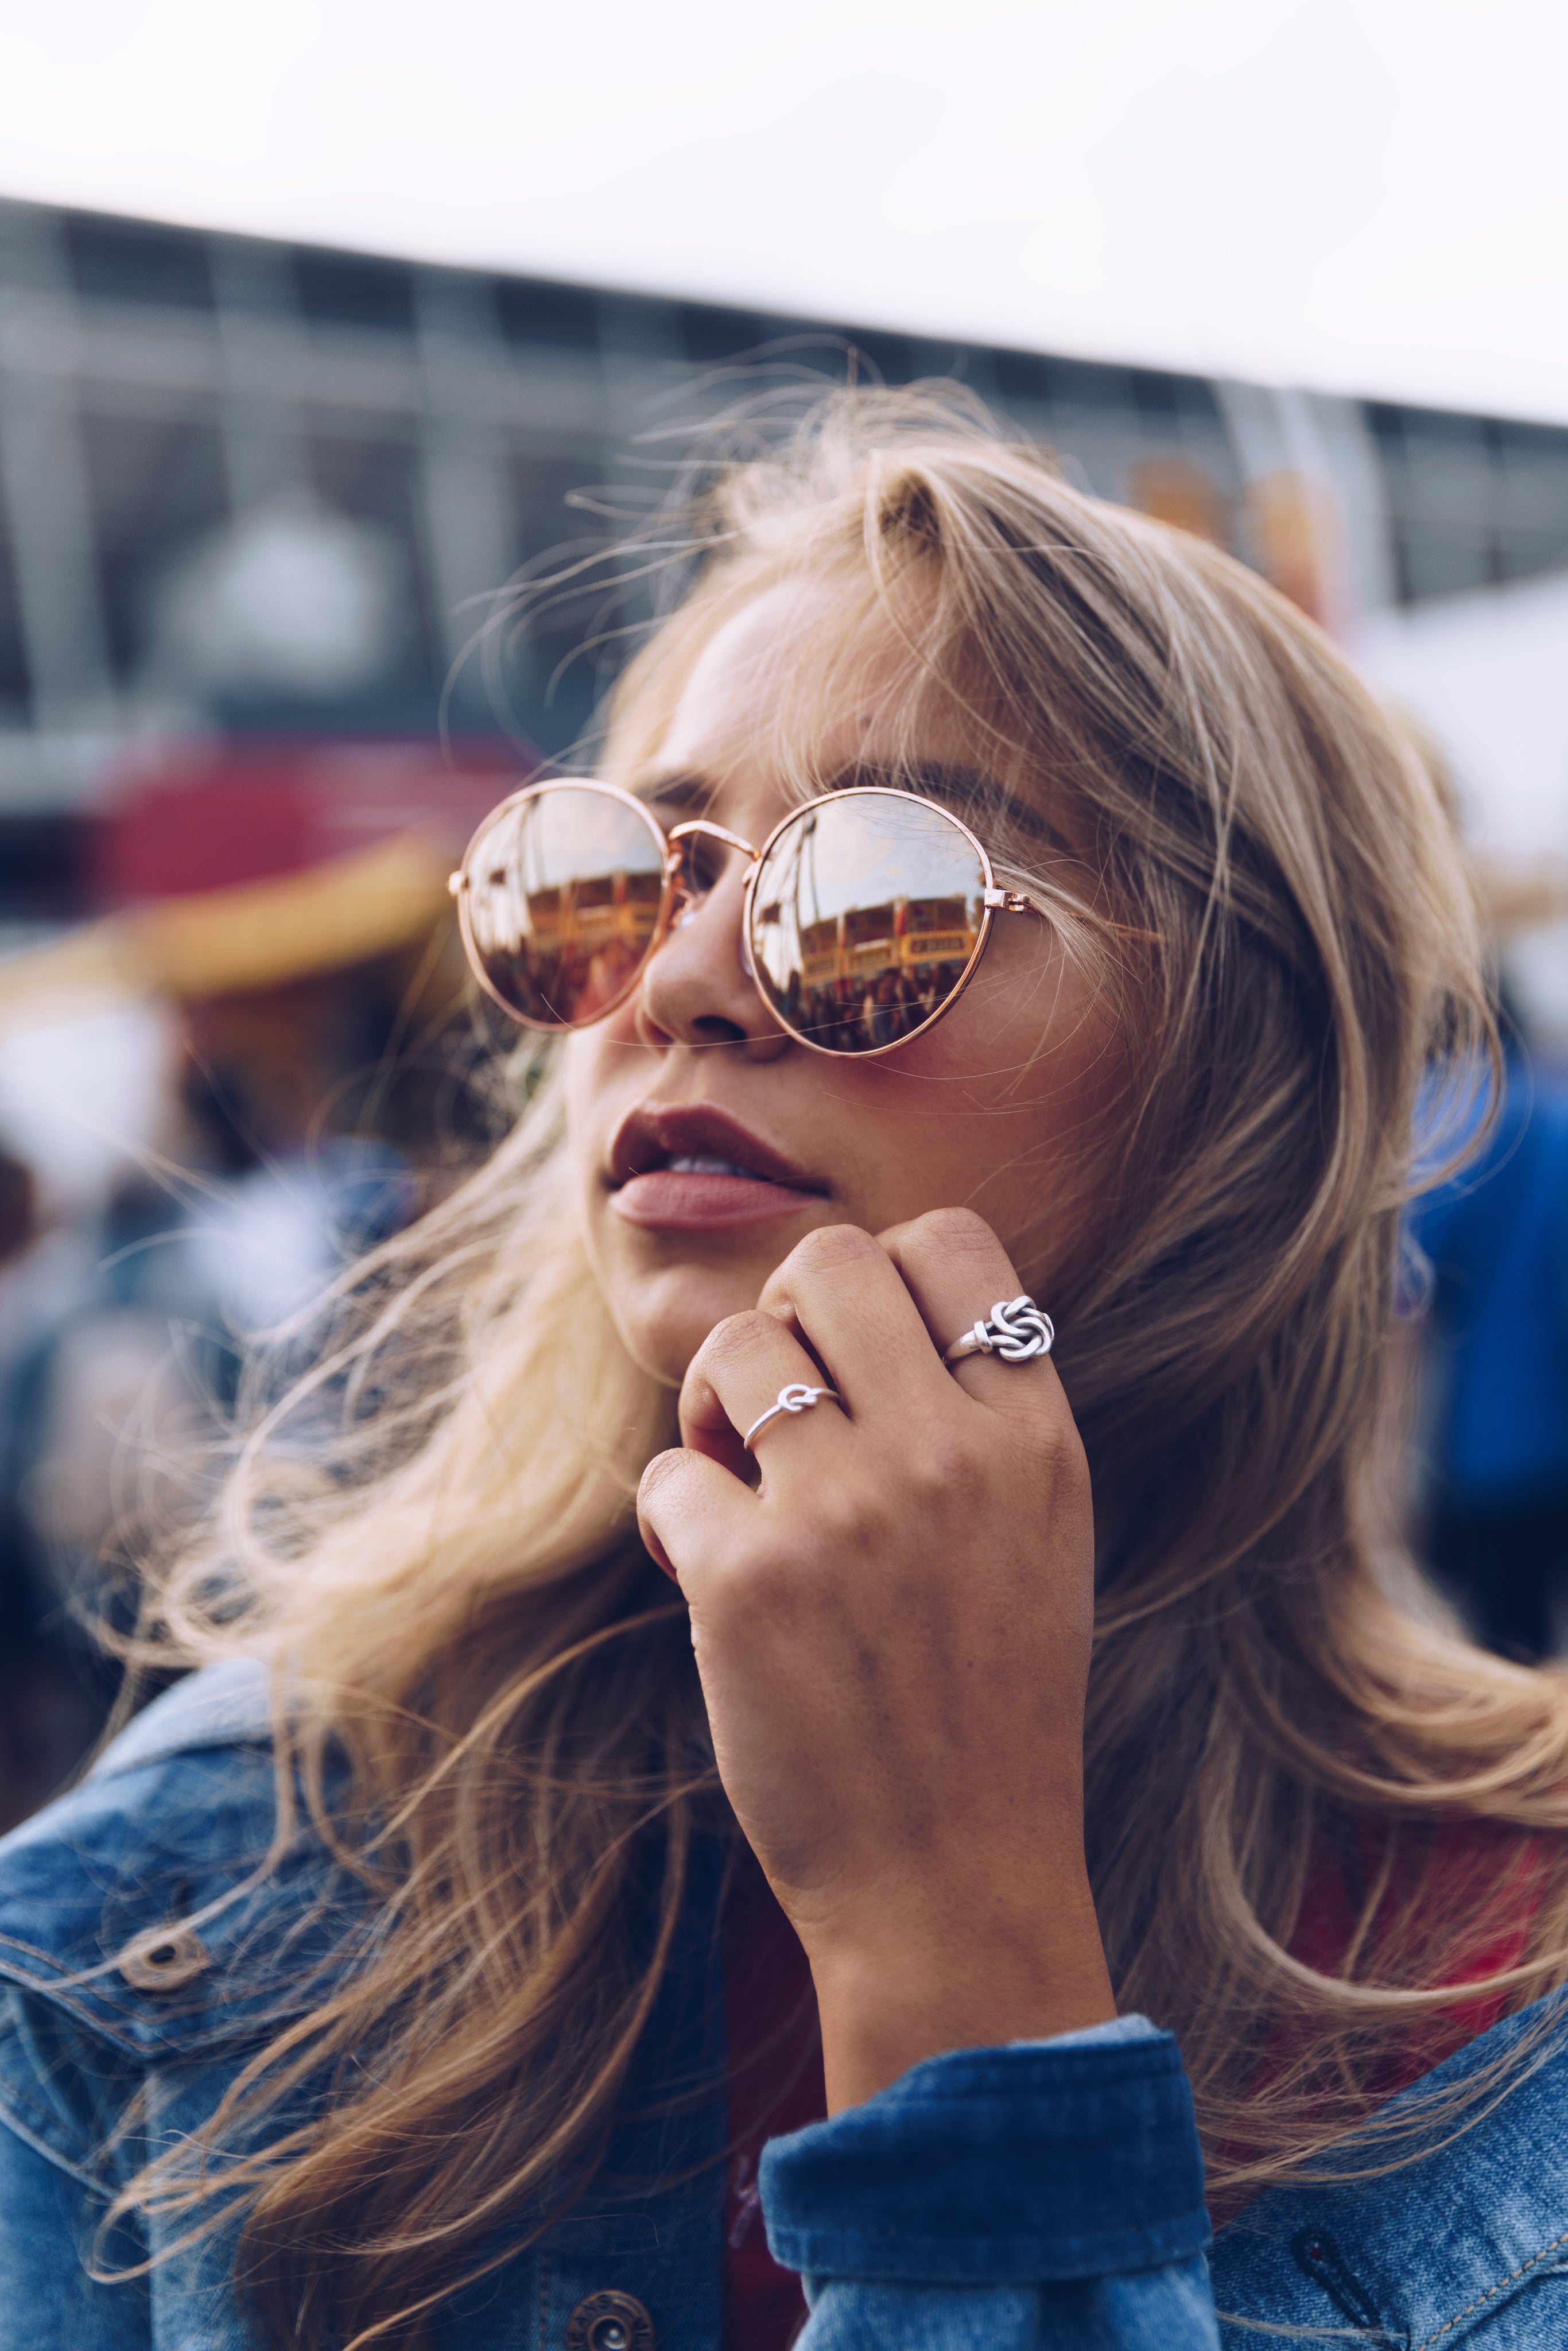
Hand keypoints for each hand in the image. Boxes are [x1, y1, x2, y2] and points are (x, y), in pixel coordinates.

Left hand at [636, 1207, 1114, 2111]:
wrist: (955, 1881)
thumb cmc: (987, 1709)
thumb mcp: (1037, 1538)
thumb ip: (977, 1417)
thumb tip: (857, 1315)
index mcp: (1035, 1437)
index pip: (950, 1240)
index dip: (881, 1276)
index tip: (860, 1356)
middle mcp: (951, 1453)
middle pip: (827, 1262)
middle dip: (784, 1319)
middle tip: (779, 1413)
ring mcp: (850, 1512)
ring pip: (736, 1346)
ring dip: (713, 1406)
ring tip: (736, 1485)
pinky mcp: (750, 1582)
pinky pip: (669, 1472)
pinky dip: (673, 1517)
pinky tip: (706, 1573)